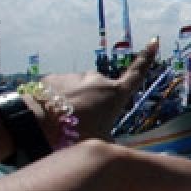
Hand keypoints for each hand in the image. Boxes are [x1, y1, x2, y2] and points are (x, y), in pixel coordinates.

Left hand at [38, 39, 158, 142]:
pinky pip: (60, 90)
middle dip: (95, 103)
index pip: (136, 73)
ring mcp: (75, 77)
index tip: (153, 41)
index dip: (147, 58)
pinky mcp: (55, 78)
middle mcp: (98, 80)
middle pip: (101, 91)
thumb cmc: (75, 135)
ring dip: (75, 103)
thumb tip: (116, 149)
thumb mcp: (101, 143)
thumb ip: (111, 140)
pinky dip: (58, 101)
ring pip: (79, 91)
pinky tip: (49, 116)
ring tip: (63, 124)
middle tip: (83, 125)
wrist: (37, 123)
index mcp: (114, 94)